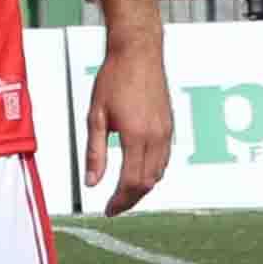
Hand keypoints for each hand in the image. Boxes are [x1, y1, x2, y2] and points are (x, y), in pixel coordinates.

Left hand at [83, 37, 174, 214]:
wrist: (138, 52)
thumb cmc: (114, 79)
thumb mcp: (96, 116)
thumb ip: (95, 152)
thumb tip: (92, 182)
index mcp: (136, 136)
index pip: (131, 182)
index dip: (119, 201)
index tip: (108, 210)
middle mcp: (156, 137)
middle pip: (147, 183)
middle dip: (131, 199)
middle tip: (114, 207)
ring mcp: (167, 131)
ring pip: (159, 173)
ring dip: (143, 188)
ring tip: (124, 194)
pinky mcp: (170, 125)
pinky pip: (164, 159)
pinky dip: (153, 173)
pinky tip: (139, 173)